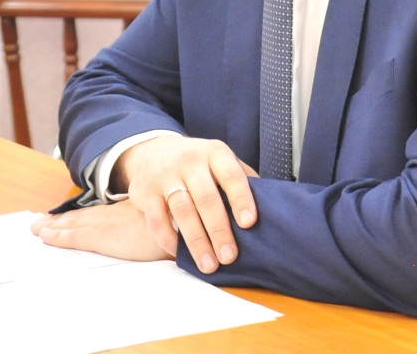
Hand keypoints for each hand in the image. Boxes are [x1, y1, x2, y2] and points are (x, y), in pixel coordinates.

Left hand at [31, 201, 172, 261]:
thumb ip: (156, 225)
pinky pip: (73, 236)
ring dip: (54, 226)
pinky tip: (45, 236)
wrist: (181, 226)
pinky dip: (57, 236)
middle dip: (61, 220)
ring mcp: (106, 225)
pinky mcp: (102, 238)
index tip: (65, 217)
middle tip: (41, 221)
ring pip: (73, 224)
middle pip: (81, 216)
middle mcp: (113, 214)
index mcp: (128, 211)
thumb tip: (158, 233)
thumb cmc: (179, 227)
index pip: (98, 213)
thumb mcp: (165, 223)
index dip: (80, 216)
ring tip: (37, 227)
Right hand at [112, 136, 257, 272]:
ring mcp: (165, 176)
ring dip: (196, 241)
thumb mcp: (221, 160)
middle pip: (206, 197)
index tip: (249, 223)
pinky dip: (168, 240)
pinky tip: (180, 255)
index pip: (231, 175)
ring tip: (209, 265)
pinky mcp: (145, 192)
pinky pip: (156, 220)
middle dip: (219, 229)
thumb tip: (271, 208)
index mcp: (215, 153)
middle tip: (230, 257)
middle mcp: (189, 161)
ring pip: (182, 210)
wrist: (153, 150)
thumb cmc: (199, 164)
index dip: (241, 198)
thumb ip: (242, 179)